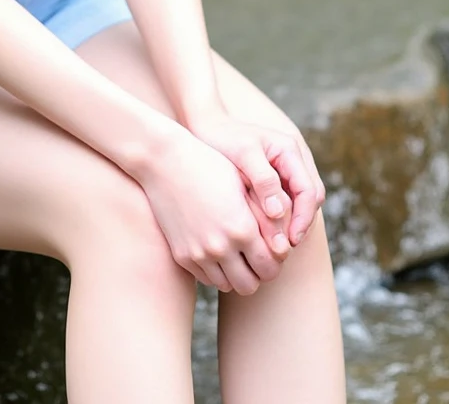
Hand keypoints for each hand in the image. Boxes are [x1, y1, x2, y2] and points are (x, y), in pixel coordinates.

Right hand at [137, 127, 288, 295]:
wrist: (164, 161)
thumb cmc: (210, 165)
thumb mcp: (244, 184)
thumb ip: (267, 217)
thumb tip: (284, 247)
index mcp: (242, 228)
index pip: (271, 267)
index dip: (277, 261)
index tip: (273, 248)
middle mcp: (220, 247)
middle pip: (251, 285)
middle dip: (258, 273)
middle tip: (257, 254)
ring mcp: (198, 253)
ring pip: (228, 287)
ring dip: (236, 274)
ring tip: (237, 252)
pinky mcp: (181, 255)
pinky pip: (207, 279)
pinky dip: (216, 271)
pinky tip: (217, 249)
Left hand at [193, 116, 325, 246]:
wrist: (206, 127)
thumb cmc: (223, 137)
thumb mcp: (243, 154)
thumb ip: (263, 180)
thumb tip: (278, 212)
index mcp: (289, 150)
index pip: (310, 191)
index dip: (303, 218)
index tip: (291, 240)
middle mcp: (293, 159)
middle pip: (310, 199)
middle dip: (301, 223)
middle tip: (284, 247)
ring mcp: (285, 168)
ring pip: (300, 202)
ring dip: (292, 222)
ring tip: (276, 244)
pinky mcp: (274, 178)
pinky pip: (286, 201)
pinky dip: (280, 217)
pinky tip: (265, 232)